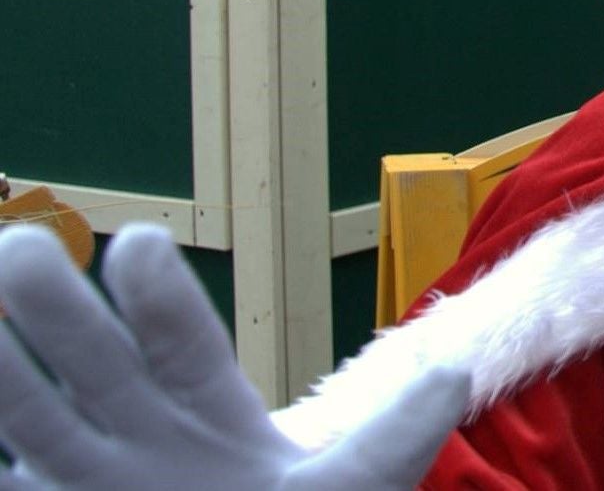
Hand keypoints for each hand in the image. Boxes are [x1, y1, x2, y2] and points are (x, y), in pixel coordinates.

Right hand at [0, 224, 466, 489]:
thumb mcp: (357, 486)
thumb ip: (398, 433)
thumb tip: (452, 370)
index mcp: (208, 408)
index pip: (181, 337)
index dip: (159, 292)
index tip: (138, 244)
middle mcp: (135, 435)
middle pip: (91, 359)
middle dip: (53, 304)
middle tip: (22, 244)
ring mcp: (85, 483)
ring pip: (29, 416)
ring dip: (1, 372)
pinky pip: (10, 481)